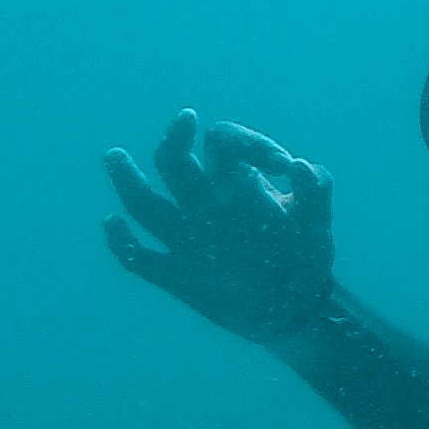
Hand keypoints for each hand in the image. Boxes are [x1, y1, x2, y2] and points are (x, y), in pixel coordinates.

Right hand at [102, 112, 332, 346]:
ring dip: (126, 179)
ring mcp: (185, 239)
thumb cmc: (305, 257)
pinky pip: (138, 259)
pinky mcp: (176, 277)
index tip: (283, 164)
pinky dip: (121, 243)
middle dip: (176, 138)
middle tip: (188, 119)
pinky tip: (112, 224)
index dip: (250, 142)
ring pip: (143, 203)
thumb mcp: (317, 226)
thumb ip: (315, 192)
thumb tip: (299, 164)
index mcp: (237, 184)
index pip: (226, 142)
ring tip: (115, 154)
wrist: (294, 309)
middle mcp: (204, 204)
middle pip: (175, 160)